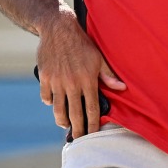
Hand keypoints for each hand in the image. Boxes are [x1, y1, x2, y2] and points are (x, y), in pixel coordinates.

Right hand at [36, 11, 124, 137]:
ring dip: (62, 120)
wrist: (58, 29)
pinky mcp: (45, 77)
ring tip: (66, 125)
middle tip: (78, 139)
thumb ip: (109, 75)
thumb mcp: (99, 58)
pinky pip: (46, 97)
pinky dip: (50, 102)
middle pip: (74, 114)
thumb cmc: (82, 43)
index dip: (92, 124)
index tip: (93, 134)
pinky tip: (54, 104)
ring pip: (58, 109)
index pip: (91, 109)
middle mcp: (72, 83)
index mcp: (87, 80)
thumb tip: (122, 88)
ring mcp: (57, 81)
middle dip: (77, 130)